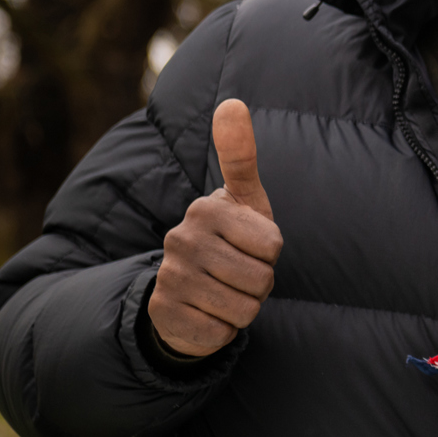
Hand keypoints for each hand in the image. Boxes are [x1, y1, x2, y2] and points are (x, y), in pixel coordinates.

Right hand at [148, 99, 283, 356]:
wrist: (190, 289)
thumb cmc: (231, 238)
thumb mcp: (244, 197)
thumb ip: (240, 154)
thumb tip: (232, 103)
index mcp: (205, 209)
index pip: (273, 246)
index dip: (271, 253)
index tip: (251, 245)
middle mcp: (179, 239)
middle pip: (260, 280)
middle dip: (260, 285)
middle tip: (239, 273)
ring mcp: (168, 277)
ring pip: (244, 309)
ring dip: (244, 308)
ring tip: (226, 291)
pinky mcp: (164, 314)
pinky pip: (221, 334)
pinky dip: (224, 331)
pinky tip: (208, 313)